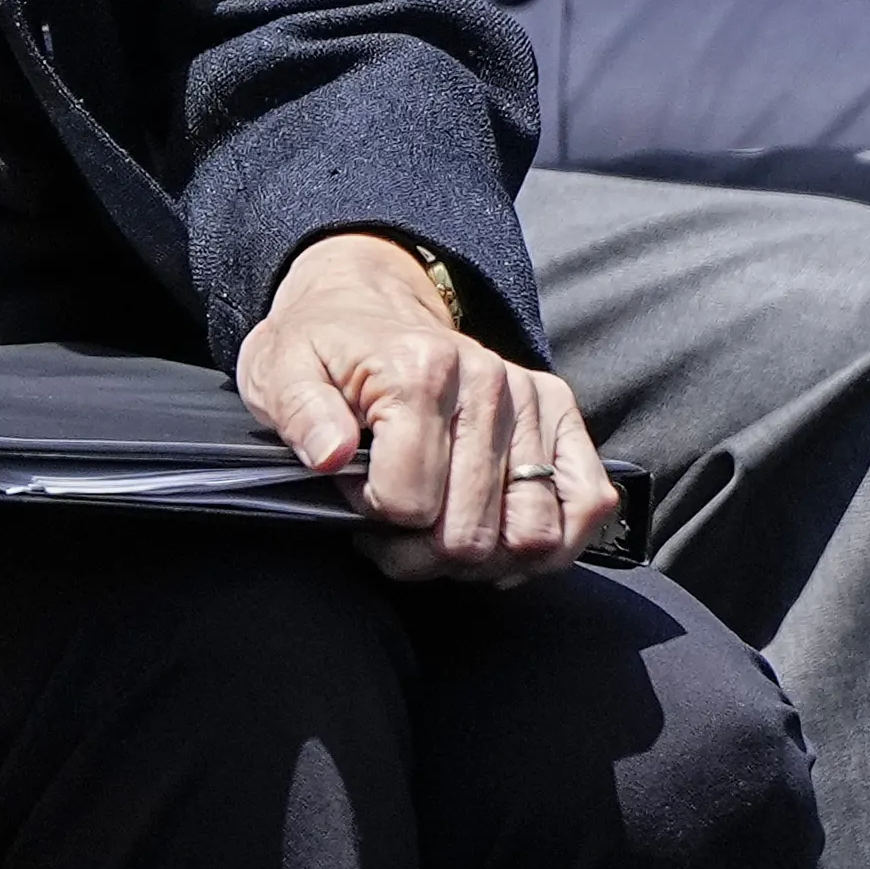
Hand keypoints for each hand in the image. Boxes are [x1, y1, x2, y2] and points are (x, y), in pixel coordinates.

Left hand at [239, 230, 620, 581]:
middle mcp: (491, 381)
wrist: (366, 308)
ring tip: (441, 537)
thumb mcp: (280, 374)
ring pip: (532, 533)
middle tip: (391, 534)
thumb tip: (332, 456)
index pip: (408, 505)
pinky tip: (501, 543)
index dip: (371, 521)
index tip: (353, 496)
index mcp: (423, 370)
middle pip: (472, 533)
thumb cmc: (321, 353)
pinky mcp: (561, 414)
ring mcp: (532, 399)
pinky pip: (589, 502)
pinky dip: (551, 545)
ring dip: (483, 560)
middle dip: (423, 556)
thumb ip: (301, 414)